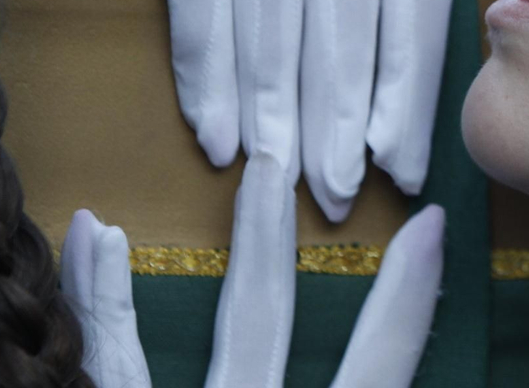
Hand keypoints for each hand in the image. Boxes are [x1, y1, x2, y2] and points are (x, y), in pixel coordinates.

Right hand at [11, 0, 451, 217]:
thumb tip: (403, 104)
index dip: (411, 85)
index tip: (400, 164)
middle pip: (351, 6)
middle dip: (343, 113)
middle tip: (335, 194)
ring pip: (279, 8)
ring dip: (277, 109)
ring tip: (278, 179)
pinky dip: (211, 75)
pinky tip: (215, 140)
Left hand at [62, 175, 446, 387]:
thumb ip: (360, 386)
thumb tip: (399, 373)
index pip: (380, 367)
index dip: (410, 297)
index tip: (432, 222)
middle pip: (267, 321)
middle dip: (275, 241)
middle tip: (282, 163)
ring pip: (192, 329)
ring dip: (221, 246)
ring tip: (242, 173)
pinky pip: (104, 362)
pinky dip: (100, 297)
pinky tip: (96, 235)